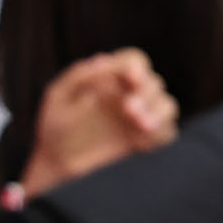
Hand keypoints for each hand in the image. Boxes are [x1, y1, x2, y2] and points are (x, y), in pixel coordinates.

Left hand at [20, 50, 177, 196]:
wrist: (55, 162)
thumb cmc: (55, 125)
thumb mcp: (57, 96)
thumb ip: (78, 75)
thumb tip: (103, 60)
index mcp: (111, 78)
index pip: (133, 60)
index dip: (137, 67)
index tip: (132, 79)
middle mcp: (129, 94)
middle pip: (154, 82)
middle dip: (147, 94)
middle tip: (129, 109)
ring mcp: (139, 117)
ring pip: (167, 105)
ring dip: (159, 112)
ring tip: (142, 125)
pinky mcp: (144, 140)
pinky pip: (166, 133)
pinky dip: (161, 133)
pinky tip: (142, 142)